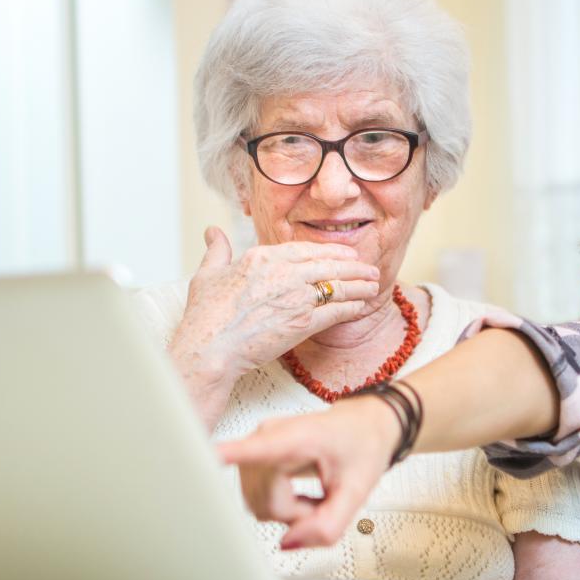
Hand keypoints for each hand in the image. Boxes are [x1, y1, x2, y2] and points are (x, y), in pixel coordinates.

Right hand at [170, 227, 380, 427]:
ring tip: (373, 285)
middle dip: (353, 266)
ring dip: (359, 285)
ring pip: (338, 286)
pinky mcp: (304, 322)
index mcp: (263, 257)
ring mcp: (296, 297)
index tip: (344, 254)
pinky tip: (361, 306)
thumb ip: (217, 251)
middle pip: (329, 264)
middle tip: (368, 268)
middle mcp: (284, 272)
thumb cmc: (206, 316)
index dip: (330, 251)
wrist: (211, 347)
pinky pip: (336, 311)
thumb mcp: (208, 274)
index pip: (306, 249)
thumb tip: (212, 232)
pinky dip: (351, 307)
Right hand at [218, 396, 400, 548]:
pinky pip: (256, 500)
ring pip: (257, 505)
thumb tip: (286, 544)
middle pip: (265, 502)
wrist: (362, 427)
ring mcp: (254, 447)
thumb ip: (328, 523)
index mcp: (297, 438)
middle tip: (323, 502)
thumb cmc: (361, 448)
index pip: (257, 449)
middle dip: (296, 514)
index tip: (204, 455)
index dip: (229, 454)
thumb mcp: (357, 490)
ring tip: (313, 496)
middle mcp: (266, 438)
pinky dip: (280, 506)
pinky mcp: (251, 459)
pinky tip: (300, 495)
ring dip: (288, 511)